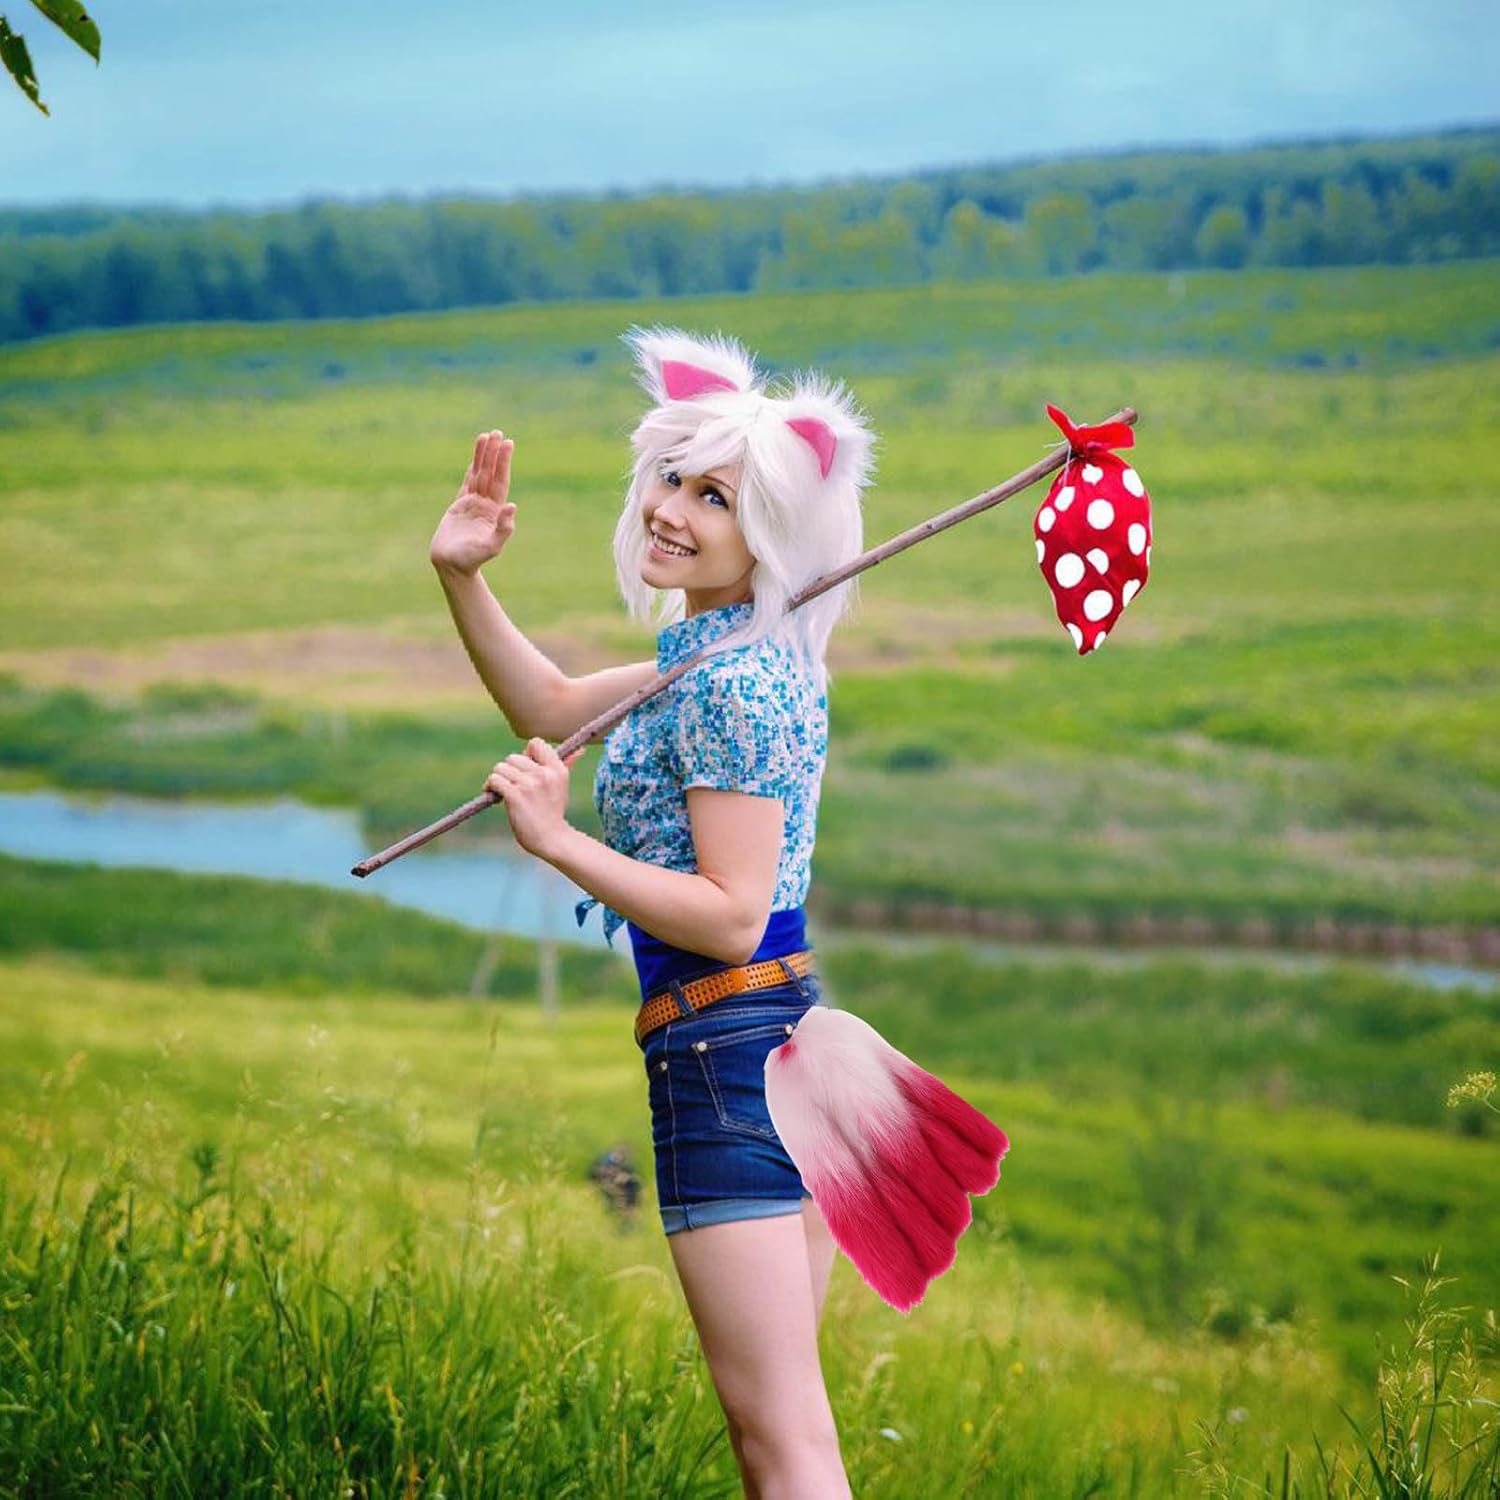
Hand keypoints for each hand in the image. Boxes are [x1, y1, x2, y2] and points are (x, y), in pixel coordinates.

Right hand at [430, 430, 516, 577]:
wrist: (452, 566)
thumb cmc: (472, 559)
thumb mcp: (492, 546)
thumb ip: (504, 528)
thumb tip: (512, 506)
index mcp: (495, 511)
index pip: (501, 481)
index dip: (504, 462)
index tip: (508, 444)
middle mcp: (486, 505)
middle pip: (491, 473)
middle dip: (494, 453)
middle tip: (498, 433)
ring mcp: (473, 504)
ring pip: (479, 474)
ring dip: (482, 456)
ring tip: (485, 436)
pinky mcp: (459, 506)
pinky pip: (467, 483)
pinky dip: (471, 469)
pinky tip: (475, 458)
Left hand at [484, 737, 584, 857]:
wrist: (551, 839)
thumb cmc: (554, 812)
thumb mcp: (562, 786)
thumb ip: (568, 764)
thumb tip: (581, 750)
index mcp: (557, 769)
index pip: (535, 743)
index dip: (526, 754)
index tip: (525, 768)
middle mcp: (544, 774)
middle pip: (513, 756)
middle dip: (509, 770)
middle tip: (512, 784)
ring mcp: (529, 785)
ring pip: (501, 767)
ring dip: (498, 779)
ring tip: (503, 791)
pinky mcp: (515, 796)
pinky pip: (495, 780)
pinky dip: (490, 787)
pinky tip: (495, 796)